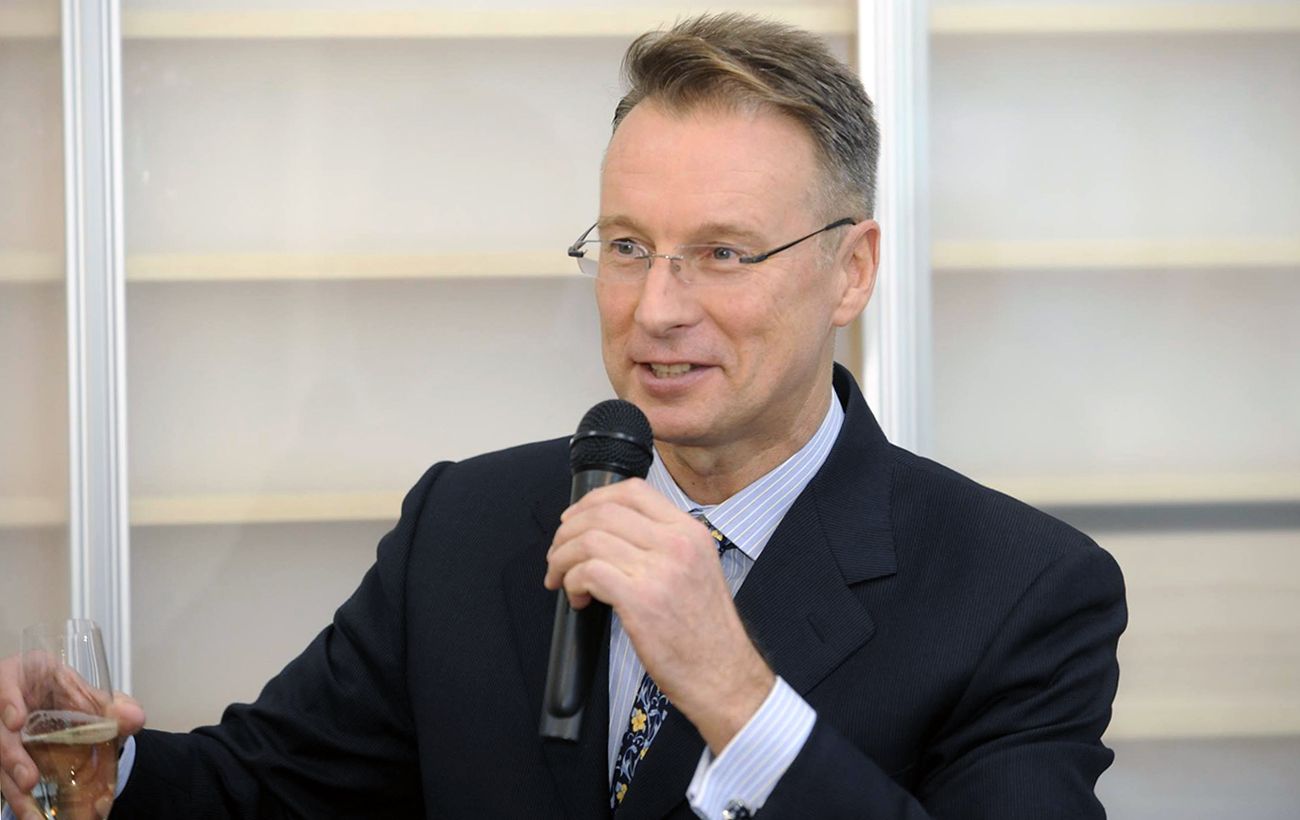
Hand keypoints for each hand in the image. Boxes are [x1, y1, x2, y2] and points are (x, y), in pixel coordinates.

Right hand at [0, 654, 145, 818]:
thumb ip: (105, 704)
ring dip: (13, 786)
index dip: (7, 702)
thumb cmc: (57, 690)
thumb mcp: (79, 690)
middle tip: (28, 780)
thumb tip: (135, 718)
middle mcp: (1, 707)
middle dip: (10, 758)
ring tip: (30, 812)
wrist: (51, 702)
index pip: (5, 685)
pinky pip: (4, 778)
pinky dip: (18, 799)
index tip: (17, 722)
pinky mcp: (1, 758)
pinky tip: (31, 815)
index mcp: (17, 678)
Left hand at [544, 479, 773, 752]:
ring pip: (590, 540)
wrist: (723, 675)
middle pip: (604, 512)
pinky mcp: (641, 600)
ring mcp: (660, 570)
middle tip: (558, 554)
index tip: (576, 518)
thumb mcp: (698, 569)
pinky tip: (579, 598)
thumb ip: (664, 544)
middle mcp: (677, 544)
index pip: (634, 491)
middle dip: (568, 531)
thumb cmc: (705, 632)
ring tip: (562, 579)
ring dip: (563, 559)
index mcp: (691, 532)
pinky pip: (589, 572)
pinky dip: (572, 582)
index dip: (594, 500)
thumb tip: (611, 534)